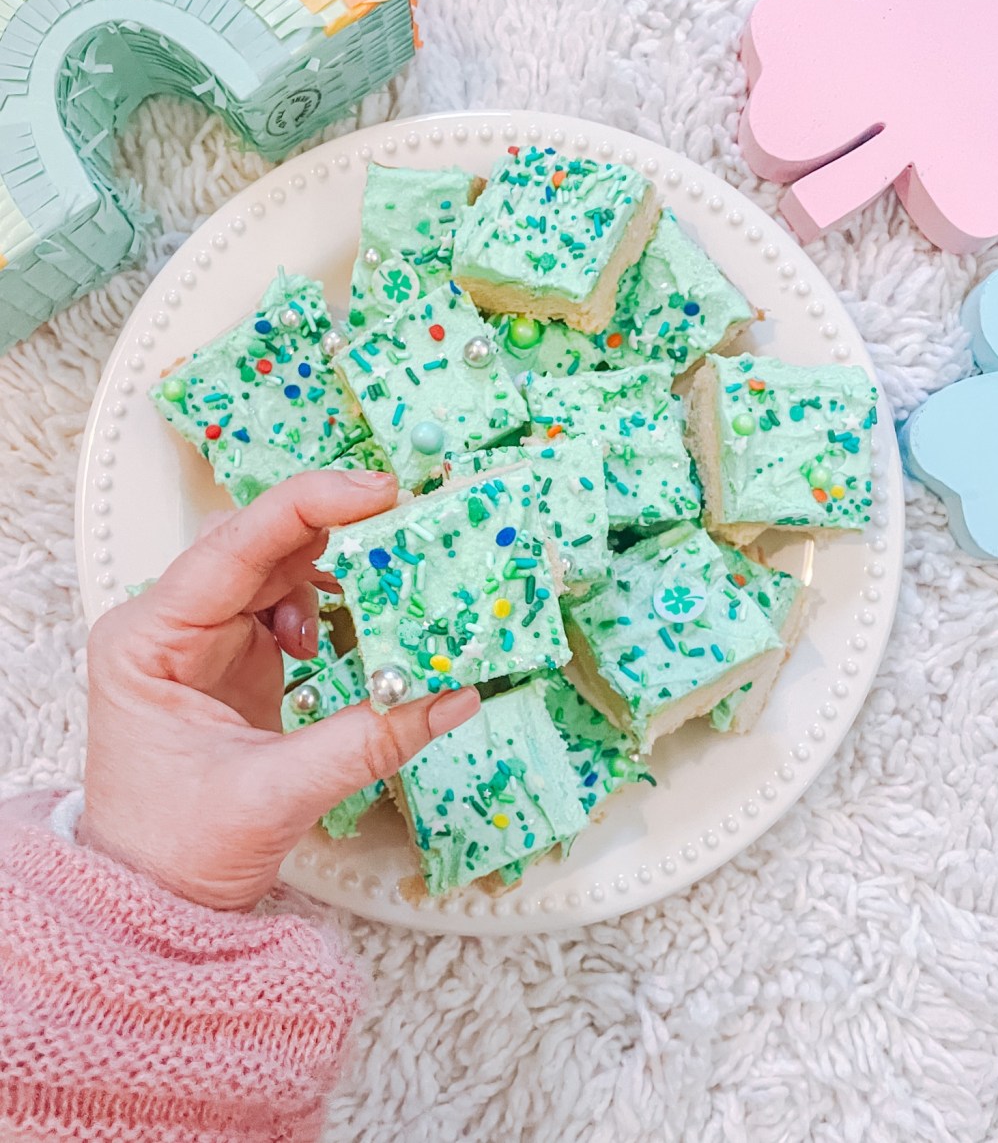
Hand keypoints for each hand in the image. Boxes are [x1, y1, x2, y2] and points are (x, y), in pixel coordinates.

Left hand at [81, 469, 479, 909]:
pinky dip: (329, 608)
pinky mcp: (232, 658)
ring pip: (276, 568)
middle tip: (404, 521)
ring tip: (385, 585)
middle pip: (256, 546)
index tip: (379, 490)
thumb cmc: (176, 852)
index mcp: (149, 640)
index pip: (232, 546)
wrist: (148, 901)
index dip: (309, 506)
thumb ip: (371, 740)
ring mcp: (201, 639)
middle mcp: (168, 625)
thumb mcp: (278, 794)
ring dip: (336, 571)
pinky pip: (286, 604)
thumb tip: (457, 695)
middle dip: (333, 530)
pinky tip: (343, 637)